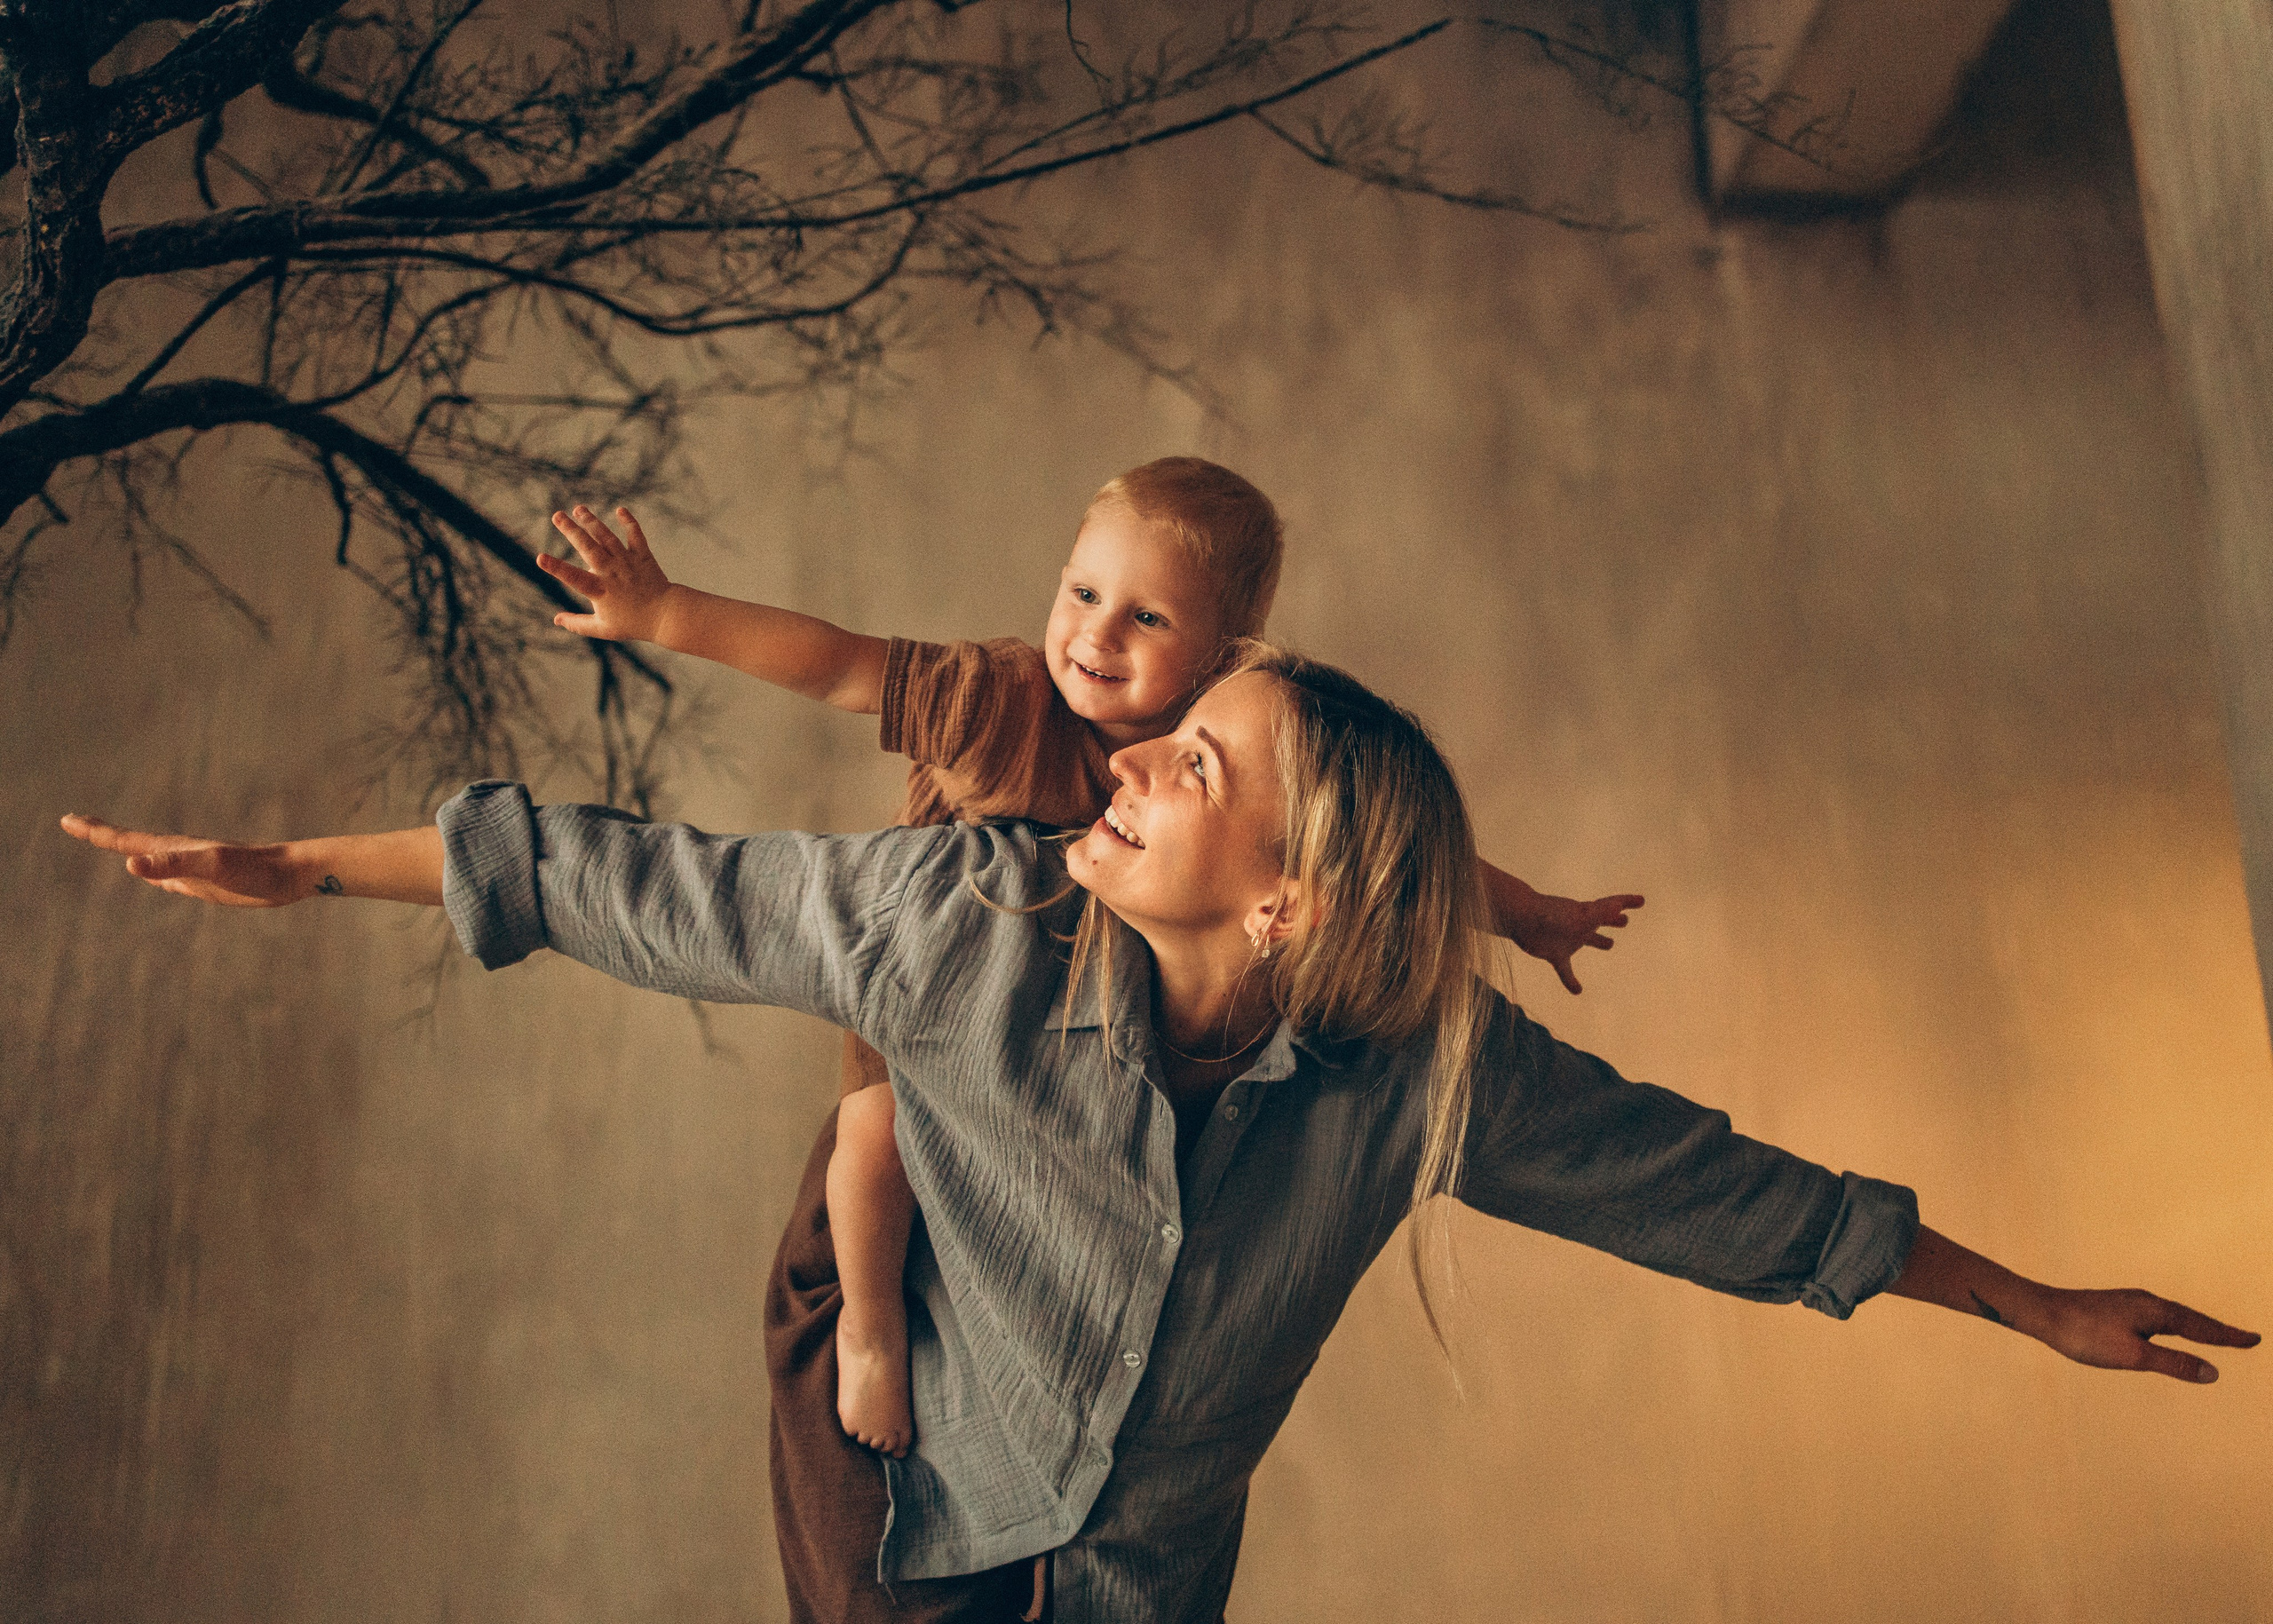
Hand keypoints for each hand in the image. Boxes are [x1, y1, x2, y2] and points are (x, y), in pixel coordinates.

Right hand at [60, 814, 312, 906]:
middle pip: (130, 843)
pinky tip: (153, 878)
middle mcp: (177, 855)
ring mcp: (189, 868)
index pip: (124, 840)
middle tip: (74, 824)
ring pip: (148, 859)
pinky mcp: (204, 883)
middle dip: (102, 834)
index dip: (95, 831)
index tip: (67, 820)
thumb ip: (173, 865)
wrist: (289, 874)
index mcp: (173, 849)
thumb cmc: (254, 870)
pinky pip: (167, 876)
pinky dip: (152, 873)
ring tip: (109, 845)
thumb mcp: (212, 867)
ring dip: (125, 851)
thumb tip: (131, 864)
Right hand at [540, 504, 674, 643]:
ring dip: (592, 522)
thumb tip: (556, 619)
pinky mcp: (643, 557)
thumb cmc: (633, 624)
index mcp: (600, 590)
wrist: (666, 616)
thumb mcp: (603, 629)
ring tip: (578, 509)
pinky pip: (635, 536)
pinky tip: (620, 510)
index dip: (556, 568)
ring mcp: (628, 562)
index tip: (540, 557)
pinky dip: (629, 522)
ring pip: (608, 538)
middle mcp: (612, 573)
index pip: (574, 578)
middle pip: (589, 548)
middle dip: (572, 531)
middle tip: (556, 515)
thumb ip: (578, 624)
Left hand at [1509, 891, 1643, 994]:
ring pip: (1587, 940)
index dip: (1627, 901)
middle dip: (1613, 919)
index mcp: (1588, 913)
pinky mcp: (1554, 953)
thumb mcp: (1581, 914)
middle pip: (1601, 920)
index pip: (1612, 905)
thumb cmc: (1549, 915)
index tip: (1642, 900)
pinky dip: (1571, 980)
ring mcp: (1567, 939)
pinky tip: (1578, 991)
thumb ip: (1601, 911)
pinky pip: (1565, 970)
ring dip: (1599, 941)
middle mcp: (1579, 924)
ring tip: (1610, 944)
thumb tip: (1619, 905)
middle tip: (1625, 921)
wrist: (1519, 919)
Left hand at [2029, 1285, 2259, 1383]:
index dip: (2229, 1337)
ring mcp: (2130, 1302)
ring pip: (2172, 1316)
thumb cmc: (2084, 1335)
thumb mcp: (2133, 1356)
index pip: (2202, 1327)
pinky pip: (2156, 1317)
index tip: (2255, 1340)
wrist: (2041, 1312)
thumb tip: (2213, 1373)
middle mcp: (2147, 1301)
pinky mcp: (2115, 1307)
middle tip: (2245, 1339)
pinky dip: (2173, 1325)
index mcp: (2156, 1311)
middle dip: (2219, 1330)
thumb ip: (2173, 1364)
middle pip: (2191, 1318)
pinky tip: (2164, 1329)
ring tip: (2214, 1335)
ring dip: (2196, 1326)